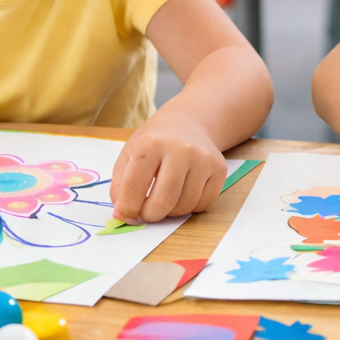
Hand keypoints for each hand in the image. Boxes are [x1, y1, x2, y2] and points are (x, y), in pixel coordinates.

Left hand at [111, 114, 228, 221]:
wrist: (187, 124)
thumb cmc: (154, 142)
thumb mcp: (129, 154)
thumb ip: (120, 186)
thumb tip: (122, 215)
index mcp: (150, 144)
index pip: (134, 187)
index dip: (127, 208)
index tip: (126, 215)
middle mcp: (180, 149)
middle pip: (163, 201)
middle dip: (150, 216)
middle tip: (146, 214)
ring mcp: (203, 159)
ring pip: (184, 206)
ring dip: (170, 212)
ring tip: (165, 197)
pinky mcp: (219, 169)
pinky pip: (203, 204)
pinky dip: (190, 207)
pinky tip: (183, 193)